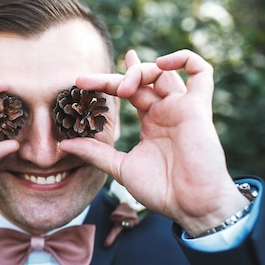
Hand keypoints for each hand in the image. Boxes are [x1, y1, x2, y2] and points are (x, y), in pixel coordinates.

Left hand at [61, 49, 248, 235]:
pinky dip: (184, 58)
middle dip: (116, 75)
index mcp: (151, 122)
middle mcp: (166, 111)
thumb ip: (94, 153)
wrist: (190, 206)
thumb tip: (63, 145)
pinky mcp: (199, 108)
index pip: (128, 91)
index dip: (105, 83)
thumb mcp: (119, 168)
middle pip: (142, 79)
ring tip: (122, 88)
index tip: (79, 83)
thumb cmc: (161, 190)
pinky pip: (201, 71)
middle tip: (89, 82)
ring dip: (140, 71)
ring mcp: (183, 108)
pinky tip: (162, 63)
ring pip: (164, 72)